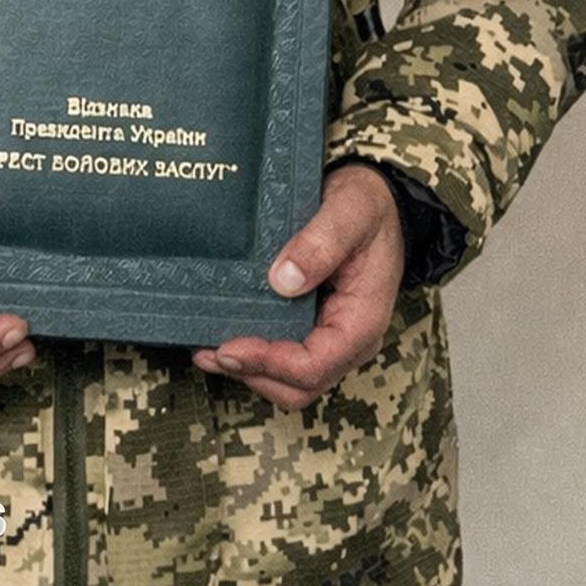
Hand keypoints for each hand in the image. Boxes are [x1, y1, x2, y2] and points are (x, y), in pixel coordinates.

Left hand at [192, 163, 405, 408]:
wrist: (379, 200)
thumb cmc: (369, 206)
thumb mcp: (350, 212)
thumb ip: (320, 243)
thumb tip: (282, 280)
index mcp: (363, 320)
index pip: (314, 365)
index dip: (268, 363)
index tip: (229, 347)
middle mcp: (350, 339)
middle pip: (299, 384)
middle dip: (252, 374)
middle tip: (208, 352)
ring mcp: (333, 336)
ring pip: (290, 379)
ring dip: (249, 371)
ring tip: (205, 350)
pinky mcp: (317, 326)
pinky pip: (287, 355)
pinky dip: (256, 355)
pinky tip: (225, 335)